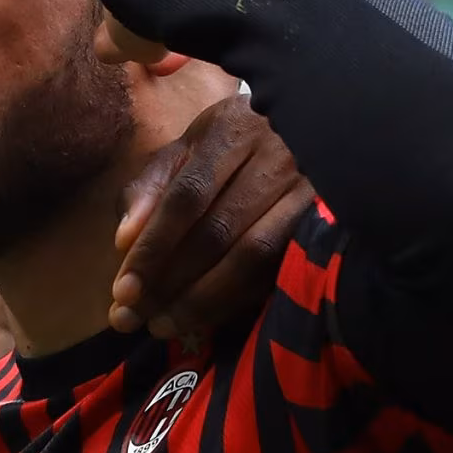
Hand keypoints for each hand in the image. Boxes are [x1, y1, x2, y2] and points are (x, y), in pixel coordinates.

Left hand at [109, 95, 312, 340]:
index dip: (153, 247)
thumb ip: (148, 189)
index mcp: (232, 130)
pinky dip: (238, 298)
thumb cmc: (231, 144)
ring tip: (164, 325)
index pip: (186, 197)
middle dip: (170, 282)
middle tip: (132, 318)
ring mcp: (311, 189)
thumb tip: (123, 241)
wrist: (311, 126)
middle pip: (218, 231)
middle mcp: (277, 156)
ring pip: (253, 256)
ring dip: (203, 299)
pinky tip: (206, 317)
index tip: (123, 290)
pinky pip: (278, 268)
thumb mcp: (184, 150)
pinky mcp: (329, 221)